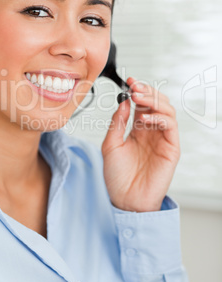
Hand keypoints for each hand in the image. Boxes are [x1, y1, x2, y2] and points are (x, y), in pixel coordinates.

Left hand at [101, 77, 179, 211]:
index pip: (142, 104)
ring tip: (138, 98)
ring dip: (154, 100)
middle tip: (134, 87)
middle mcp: (152, 132)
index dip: (138, 90)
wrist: (125, 200)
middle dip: (147, 92)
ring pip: (167, 110)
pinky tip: (144, 118)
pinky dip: (159, 117)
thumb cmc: (117, 176)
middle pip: (156, 103)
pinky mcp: (171, 149)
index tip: (129, 80)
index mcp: (138, 130)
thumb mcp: (110, 144)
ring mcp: (162, 139)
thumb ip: (117, 122)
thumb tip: (123, 102)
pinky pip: (171, 126)